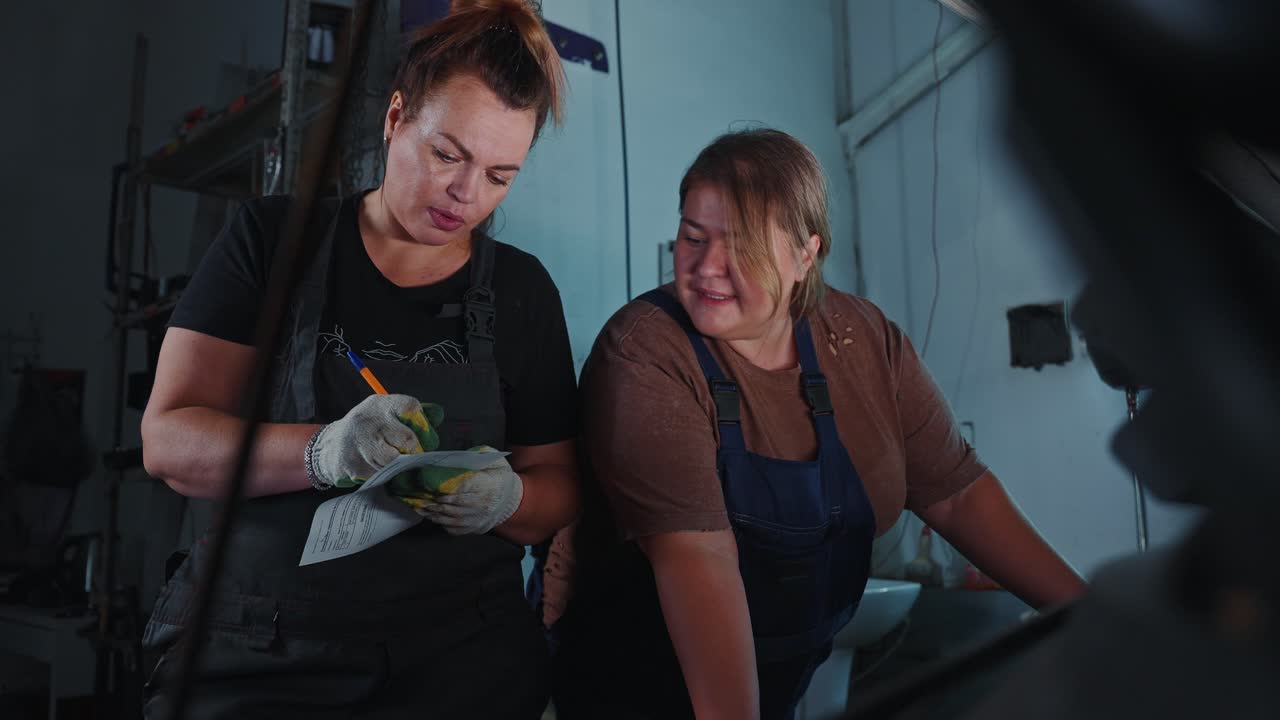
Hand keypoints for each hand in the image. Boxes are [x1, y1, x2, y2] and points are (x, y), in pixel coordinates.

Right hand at [311, 395, 441, 487]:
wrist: (331, 446)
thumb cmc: (370, 429)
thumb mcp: (387, 413)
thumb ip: (413, 414)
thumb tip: (438, 415)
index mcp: (380, 405)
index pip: (410, 407)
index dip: (423, 425)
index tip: (423, 436)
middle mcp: (368, 421)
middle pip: (408, 440)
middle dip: (416, 451)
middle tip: (414, 455)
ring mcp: (359, 444)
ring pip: (395, 462)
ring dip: (400, 467)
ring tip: (395, 463)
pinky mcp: (353, 466)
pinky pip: (381, 477)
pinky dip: (385, 477)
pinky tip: (379, 470)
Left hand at [412, 455, 523, 534]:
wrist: (512, 503)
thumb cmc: (499, 478)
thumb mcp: (495, 461)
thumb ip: (479, 456)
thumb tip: (458, 456)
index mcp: (486, 486)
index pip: (461, 486)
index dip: (442, 485)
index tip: (426, 479)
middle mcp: (480, 505)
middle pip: (450, 503)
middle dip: (430, 497)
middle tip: (412, 491)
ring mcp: (475, 520)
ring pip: (447, 517)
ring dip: (429, 510)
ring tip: (414, 502)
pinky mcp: (470, 529)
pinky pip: (450, 527)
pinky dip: (436, 521)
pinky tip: (426, 513)